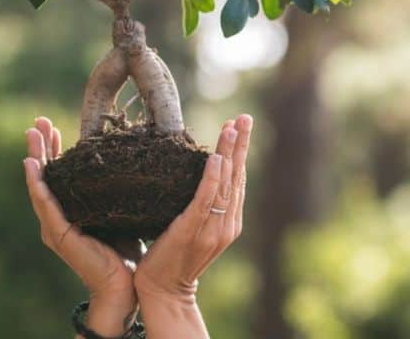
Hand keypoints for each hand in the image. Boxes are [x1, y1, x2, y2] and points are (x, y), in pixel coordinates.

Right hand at [23, 117, 138, 335]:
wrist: (125, 284)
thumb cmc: (127, 249)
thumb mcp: (123, 210)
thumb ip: (119, 190)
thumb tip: (136, 160)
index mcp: (72, 210)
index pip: (61, 174)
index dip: (56, 149)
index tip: (54, 125)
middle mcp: (59, 216)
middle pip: (46, 175)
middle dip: (41, 147)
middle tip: (38, 121)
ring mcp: (55, 226)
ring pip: (40, 185)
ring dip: (35, 158)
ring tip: (32, 135)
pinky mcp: (59, 234)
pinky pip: (45, 205)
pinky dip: (37, 184)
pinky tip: (31, 166)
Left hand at [134, 115, 252, 337]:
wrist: (164, 291)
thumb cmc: (173, 257)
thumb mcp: (195, 228)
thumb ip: (203, 206)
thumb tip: (201, 174)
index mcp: (231, 222)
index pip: (239, 179)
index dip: (240, 151)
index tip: (240, 125)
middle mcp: (228, 224)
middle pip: (237, 176)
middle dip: (241, 144)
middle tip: (244, 117)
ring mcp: (213, 228)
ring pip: (225, 184)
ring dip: (229, 153)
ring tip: (231, 127)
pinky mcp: (193, 231)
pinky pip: (205, 200)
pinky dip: (212, 178)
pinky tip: (215, 159)